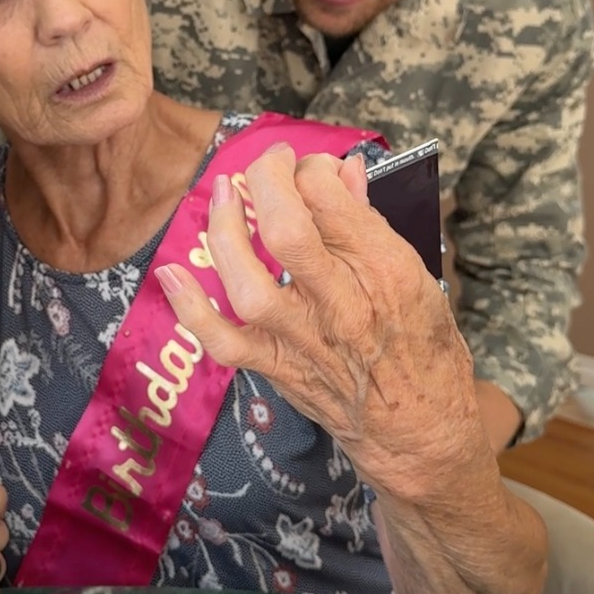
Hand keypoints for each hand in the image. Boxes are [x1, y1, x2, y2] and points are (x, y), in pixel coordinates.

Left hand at [155, 146, 487, 497]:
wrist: (419, 431)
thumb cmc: (423, 345)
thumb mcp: (417, 273)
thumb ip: (370, 219)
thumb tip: (342, 169)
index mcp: (386, 272)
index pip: (332, 200)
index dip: (310, 168)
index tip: (308, 166)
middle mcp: (342, 304)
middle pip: (288, 232)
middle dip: (267, 181)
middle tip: (270, 162)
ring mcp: (303, 338)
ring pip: (249, 283)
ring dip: (226, 231)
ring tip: (224, 193)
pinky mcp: (276, 366)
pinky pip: (222, 340)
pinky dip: (190, 308)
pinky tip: (170, 272)